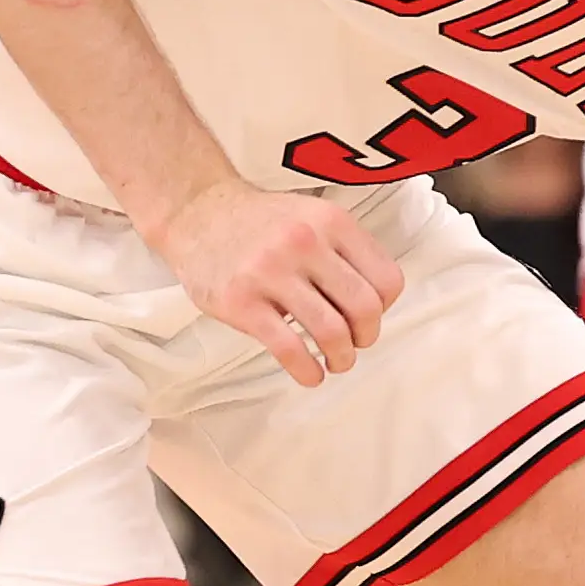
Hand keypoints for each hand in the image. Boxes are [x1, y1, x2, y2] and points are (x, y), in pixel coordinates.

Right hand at [157, 181, 406, 388]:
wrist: (197, 212)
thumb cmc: (260, 223)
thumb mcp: (313, 216)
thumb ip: (345, 251)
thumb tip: (375, 303)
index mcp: (332, 223)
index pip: (387, 280)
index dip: (386, 308)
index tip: (369, 318)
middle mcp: (305, 244)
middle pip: (365, 308)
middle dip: (367, 337)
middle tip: (356, 344)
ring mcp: (271, 272)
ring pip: (331, 332)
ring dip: (341, 358)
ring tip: (335, 362)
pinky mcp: (241, 302)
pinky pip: (288, 348)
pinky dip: (307, 370)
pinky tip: (309, 374)